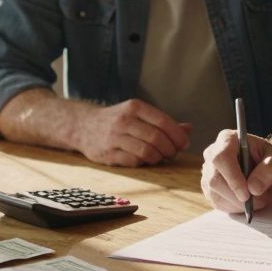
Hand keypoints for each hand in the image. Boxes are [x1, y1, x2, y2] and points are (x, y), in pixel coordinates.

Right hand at [72, 99, 190, 166]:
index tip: (184, 144)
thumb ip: (163, 122)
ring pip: (146, 151)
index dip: (177, 135)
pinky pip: (134, 161)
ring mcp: (114, 137)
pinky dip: (144, 163)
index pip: (163, 121)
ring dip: (159, 157)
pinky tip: (145, 160)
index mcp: (134, 107)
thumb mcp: (139, 114)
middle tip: (173, 153)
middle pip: (156, 138)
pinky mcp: (107, 153)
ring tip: (160, 157)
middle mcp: (124, 120)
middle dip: (170, 149)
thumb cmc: (118, 120)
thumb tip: (188, 129)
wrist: (83, 126)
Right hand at [201, 130, 271, 213]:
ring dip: (238, 203)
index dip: (232, 176)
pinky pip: (218, 203)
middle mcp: (213, 154)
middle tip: (258, 201)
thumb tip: (253, 188)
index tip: (246, 193)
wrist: (271, 172)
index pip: (221, 157)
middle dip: (236, 195)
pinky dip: (235, 207)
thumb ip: (269, 171)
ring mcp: (209, 172)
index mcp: (228, 139)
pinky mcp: (210, 189)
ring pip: (215, 193)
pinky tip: (248, 202)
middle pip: (214, 179)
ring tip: (258, 200)